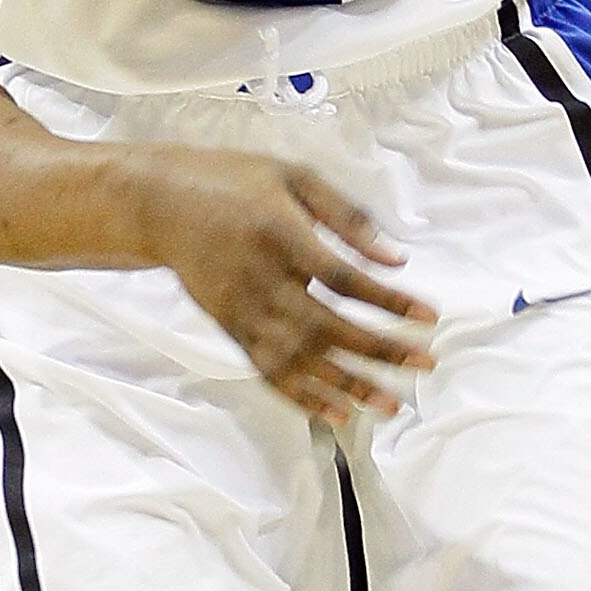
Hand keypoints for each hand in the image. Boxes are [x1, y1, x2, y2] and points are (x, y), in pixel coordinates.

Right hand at [144, 148, 437, 422]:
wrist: (161, 204)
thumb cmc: (235, 182)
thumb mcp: (293, 176)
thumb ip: (345, 215)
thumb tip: (396, 257)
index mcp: (280, 234)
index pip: (343, 278)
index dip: (388, 301)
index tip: (429, 316)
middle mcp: (260, 279)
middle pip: (325, 327)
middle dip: (380, 350)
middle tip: (425, 364)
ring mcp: (242, 310)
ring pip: (299, 359)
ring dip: (348, 385)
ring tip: (390, 404)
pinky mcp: (230, 329)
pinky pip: (269, 371)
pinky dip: (303, 397)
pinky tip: (338, 414)